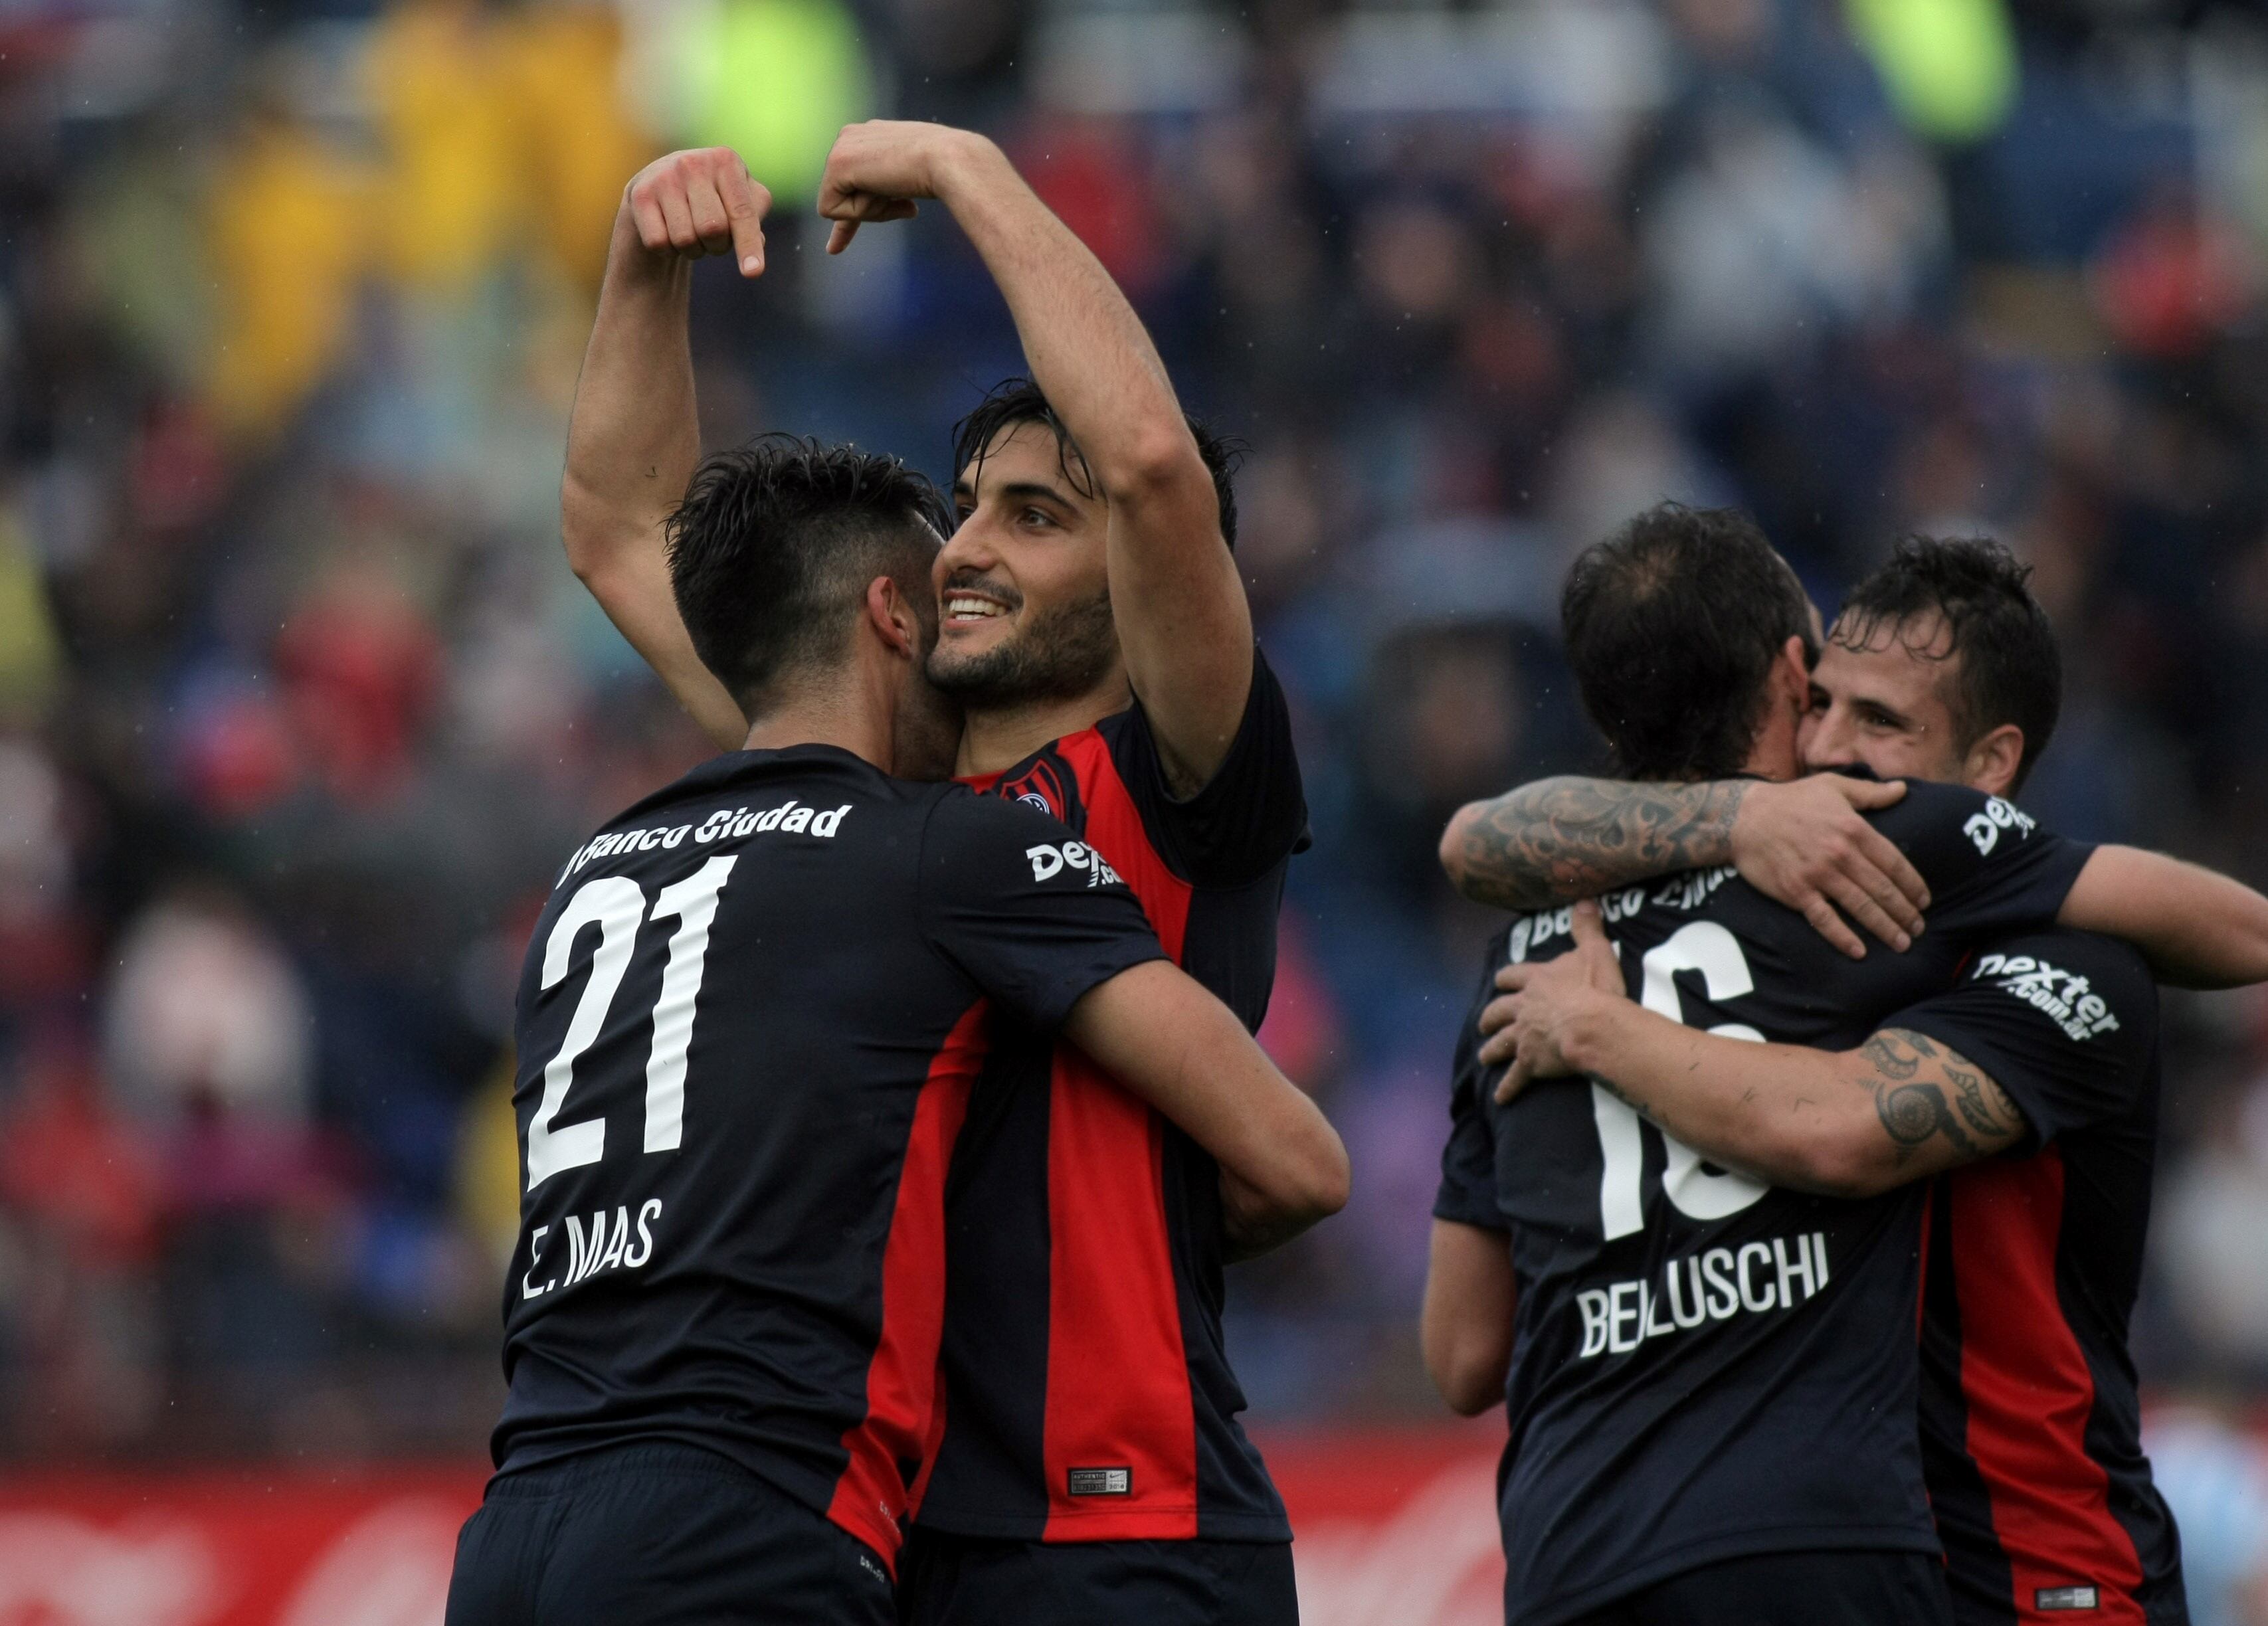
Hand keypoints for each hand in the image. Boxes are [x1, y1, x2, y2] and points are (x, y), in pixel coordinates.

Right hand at [623, 148, 769, 275]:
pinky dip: (667, 250)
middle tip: (712, 237)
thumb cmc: (712, 200)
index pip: (742, 212)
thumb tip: (756, 246)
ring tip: (689, 231)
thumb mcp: (740, 199)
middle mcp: (693, 162)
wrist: (659, 190)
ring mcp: (663, 176)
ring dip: (692, 249)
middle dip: (718, 246)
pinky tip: (666, 231)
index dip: (749, 245)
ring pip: (685, 240)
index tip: (753, 273)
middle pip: (714, 230)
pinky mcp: (639, 195)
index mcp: (726, 160)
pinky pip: (659, 243)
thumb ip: (755, 217)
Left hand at [817, 120, 993, 253]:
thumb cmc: (944, 169)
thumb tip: (896, 201)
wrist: (950, 160)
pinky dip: (861, 212)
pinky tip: (885, 191)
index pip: (849, 182)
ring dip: (874, 209)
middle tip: (909, 205)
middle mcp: (850, 136)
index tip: (834, 249)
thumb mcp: (912, 179)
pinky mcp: (836, 164)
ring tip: (901, 191)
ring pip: (840, 205)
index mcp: (869, 136)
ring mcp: (841, 146)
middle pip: (843, 197)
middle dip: (873, 210)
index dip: (852, 213)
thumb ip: (893, 187)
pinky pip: (832, 210)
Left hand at [1478, 900, 1624, 1102]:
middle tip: (1484, 1024)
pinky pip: (1515, 1078)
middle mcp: (1523, 1007)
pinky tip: (1500, 1098)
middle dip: (1490, 1017)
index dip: (1506, 978)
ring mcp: (1523, 1035)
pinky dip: (1507, 1089)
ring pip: (1500, 1043)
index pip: (1514, 976)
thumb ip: (1587, 927)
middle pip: (1498, 1011)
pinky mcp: (1529, 1062)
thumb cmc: (1597, 989)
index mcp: (1537, 981)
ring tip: (1485, 1057)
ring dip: (1491, 1050)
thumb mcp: (1595, 951)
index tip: (1500, 981)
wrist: (1593, 1025)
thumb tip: (1585, 900)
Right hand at [1728, 775, 1927, 958]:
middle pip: (1882, 890)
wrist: (1744, 817)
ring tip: (1901, 943)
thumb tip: (1903, 789)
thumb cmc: (1792, 799)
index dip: (1913, 885)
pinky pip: (1824, 919)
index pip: (1894, 863)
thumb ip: (1871, 792)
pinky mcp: (1796, 891)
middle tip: (1918, 929)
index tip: (1924, 901)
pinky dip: (1842, 937)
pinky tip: (1858, 951)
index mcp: (1854, 828)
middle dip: (1904, 913)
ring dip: (1884, 928)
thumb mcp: (1834, 786)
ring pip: (1860, 907)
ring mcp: (1818, 875)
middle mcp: (1840, 854)